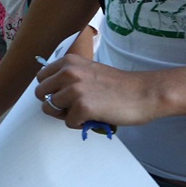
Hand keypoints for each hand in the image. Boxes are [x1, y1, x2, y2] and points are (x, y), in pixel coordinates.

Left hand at [36, 54, 160, 128]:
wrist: (144, 93)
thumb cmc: (119, 86)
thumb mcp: (88, 70)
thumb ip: (69, 76)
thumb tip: (52, 92)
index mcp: (69, 61)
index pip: (41, 78)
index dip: (50, 90)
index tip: (63, 96)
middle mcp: (68, 72)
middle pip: (41, 94)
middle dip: (54, 104)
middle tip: (72, 108)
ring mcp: (74, 89)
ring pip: (51, 108)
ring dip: (66, 115)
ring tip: (85, 112)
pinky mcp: (82, 107)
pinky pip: (68, 123)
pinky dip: (79, 125)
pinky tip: (94, 117)